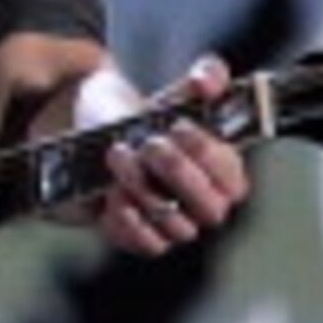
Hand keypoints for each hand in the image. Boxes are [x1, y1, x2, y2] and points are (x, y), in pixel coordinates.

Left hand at [99, 55, 250, 257]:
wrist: (89, 136)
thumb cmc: (143, 118)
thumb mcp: (172, 93)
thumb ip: (203, 79)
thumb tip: (209, 78)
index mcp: (221, 171)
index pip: (234, 180)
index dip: (210, 157)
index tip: (179, 126)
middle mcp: (203, 203)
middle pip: (210, 209)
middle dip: (178, 173)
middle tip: (149, 143)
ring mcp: (174, 225)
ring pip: (176, 226)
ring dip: (145, 190)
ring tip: (117, 155)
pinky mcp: (141, 238)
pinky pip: (145, 244)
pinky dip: (128, 221)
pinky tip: (112, 194)